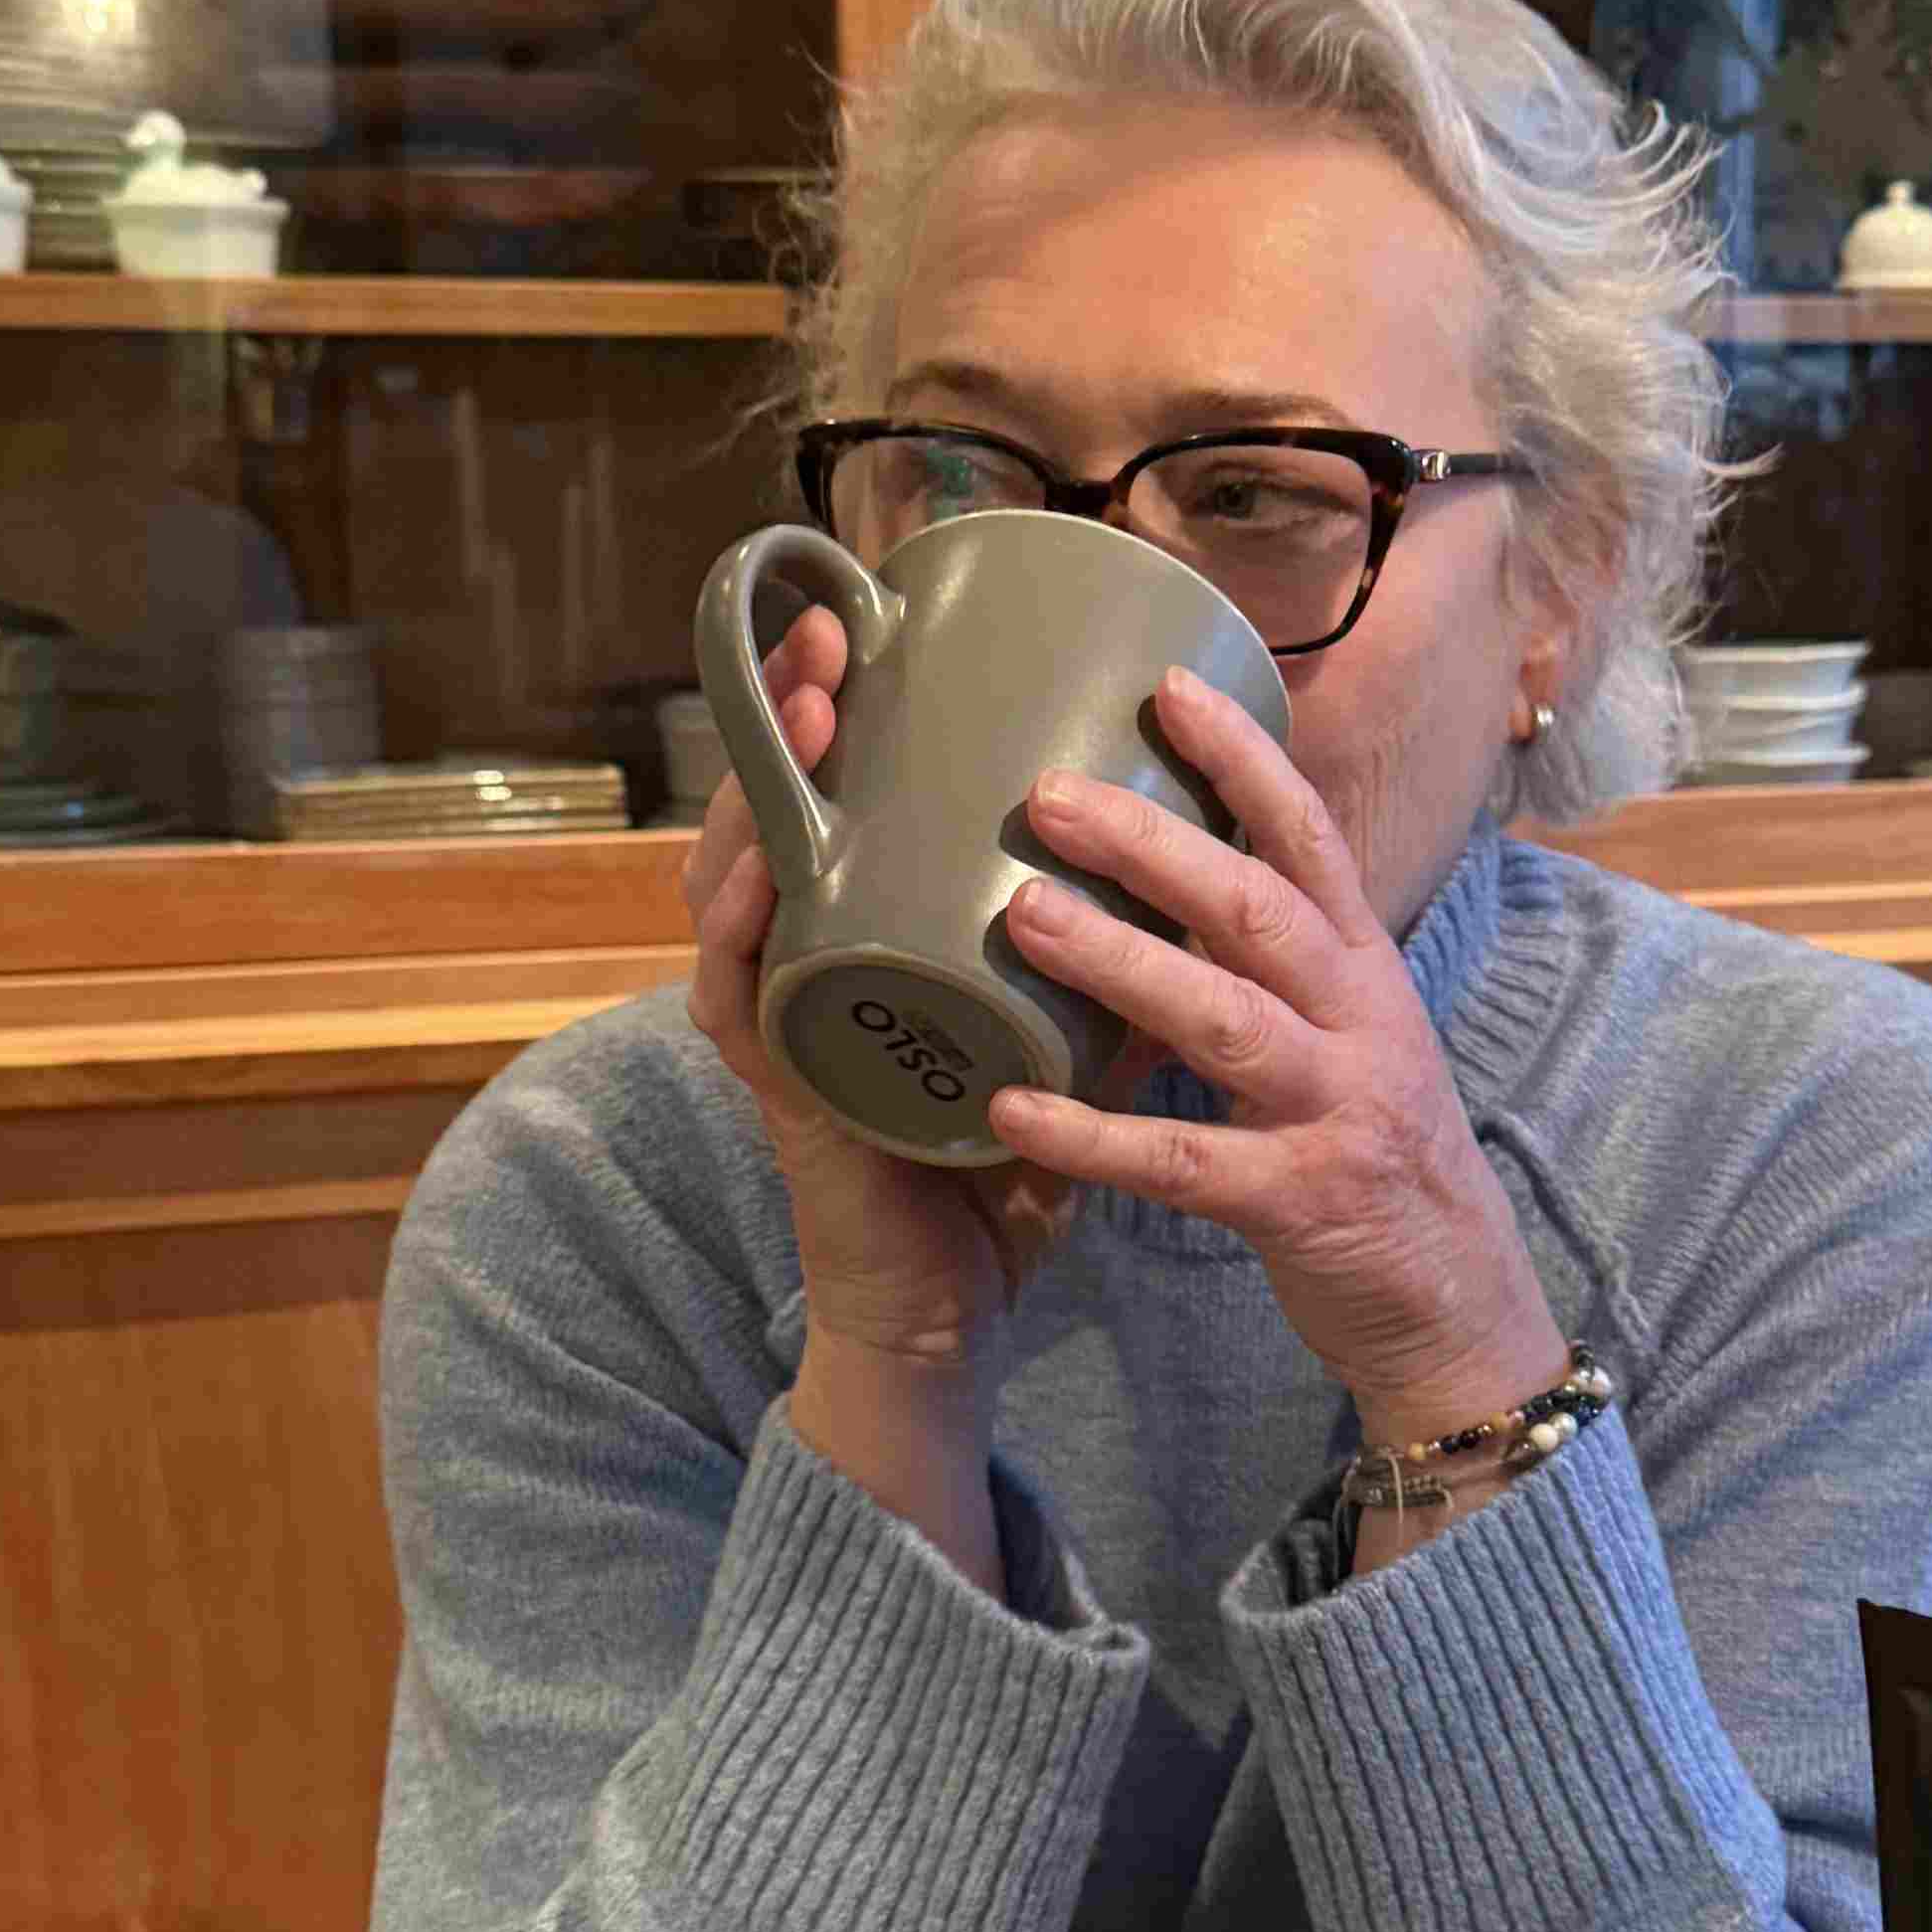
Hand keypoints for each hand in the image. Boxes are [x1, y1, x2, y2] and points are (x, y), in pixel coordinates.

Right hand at [683, 605, 1113, 1384]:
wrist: (953, 1309)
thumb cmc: (997, 1166)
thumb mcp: (1054, 1027)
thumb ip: (1094, 952)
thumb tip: (1196, 857)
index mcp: (866, 940)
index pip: (832, 803)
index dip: (836, 712)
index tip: (867, 621)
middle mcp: (809, 969)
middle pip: (769, 819)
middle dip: (782, 719)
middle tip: (823, 640)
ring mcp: (789, 1029)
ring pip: (734, 890)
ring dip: (755, 800)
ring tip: (795, 719)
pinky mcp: (787, 1101)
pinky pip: (741, 1010)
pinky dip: (740, 942)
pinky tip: (753, 883)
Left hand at [984, 672, 1567, 1434]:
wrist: (1455, 1306)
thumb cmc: (1374, 1155)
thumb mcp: (1347, 1035)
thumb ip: (1272, 964)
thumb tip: (1162, 875)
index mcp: (1364, 970)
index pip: (1310, 838)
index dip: (1245, 757)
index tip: (1166, 685)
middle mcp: (1359, 1023)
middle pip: (1256, 908)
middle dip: (1153, 844)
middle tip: (1048, 794)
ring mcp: (1337, 1110)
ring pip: (1223, 1018)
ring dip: (1118, 961)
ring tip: (1020, 914)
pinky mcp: (1302, 1200)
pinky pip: (1186, 1162)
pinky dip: (1096, 1137)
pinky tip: (1015, 1108)